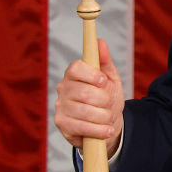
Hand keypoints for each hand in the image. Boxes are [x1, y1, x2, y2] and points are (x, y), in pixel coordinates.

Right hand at [54, 38, 124, 157]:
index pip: (75, 68)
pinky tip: (107, 130)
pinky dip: (99, 130)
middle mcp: (63, 89)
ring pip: (84, 111)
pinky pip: (82, 127)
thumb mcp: (110, 78)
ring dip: (104, 116)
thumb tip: (100, 41)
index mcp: (73, 74)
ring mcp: (61, 107)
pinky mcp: (62, 124)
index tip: (103, 81)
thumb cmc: (107, 97)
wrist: (106, 123)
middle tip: (110, 104)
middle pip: (84, 93)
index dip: (91, 75)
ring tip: (110, 117)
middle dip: (104, 100)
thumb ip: (104, 61)